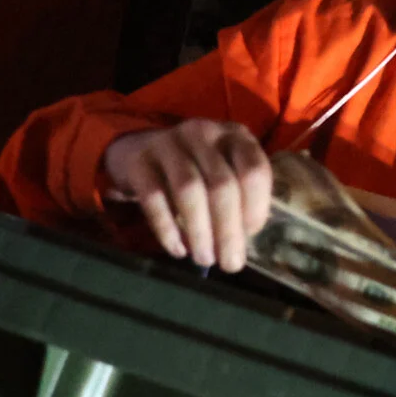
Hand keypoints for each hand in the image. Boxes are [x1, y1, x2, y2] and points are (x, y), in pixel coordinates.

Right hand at [101, 119, 271, 271]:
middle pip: (222, 185)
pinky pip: (154, 200)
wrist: (139, 148)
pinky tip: (178, 250)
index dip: (256, 206)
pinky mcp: (139, 163)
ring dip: (199, 231)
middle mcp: (204, 134)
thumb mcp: (223, 166)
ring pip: (189, 192)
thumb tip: (244, 239)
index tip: (251, 234)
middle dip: (228, 229)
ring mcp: (169, 144)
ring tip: (204, 259)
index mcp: (235, 135)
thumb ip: (238, 192)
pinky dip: (167, 229)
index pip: (254, 170)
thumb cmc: (194, 165)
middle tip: (230, 263)